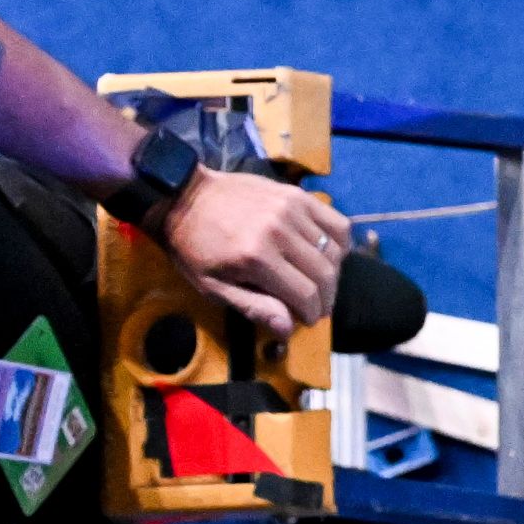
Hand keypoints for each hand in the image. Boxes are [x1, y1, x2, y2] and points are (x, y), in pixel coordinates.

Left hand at [157, 167, 349, 337]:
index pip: (307, 295)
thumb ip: (253, 306)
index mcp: (256, 258)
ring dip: (332, 273)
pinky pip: (337, 223)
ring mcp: (291, 210)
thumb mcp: (213, 287)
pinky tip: (328, 253)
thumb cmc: (194, 248)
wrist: (183, 197)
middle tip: (317, 306)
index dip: (313, 313)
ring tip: (319, 281)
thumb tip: (288, 328)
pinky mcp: (297, 195)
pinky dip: (340, 243)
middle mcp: (280, 232)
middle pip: (325, 274)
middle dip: (326, 298)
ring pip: (334, 251)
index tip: (308, 319)